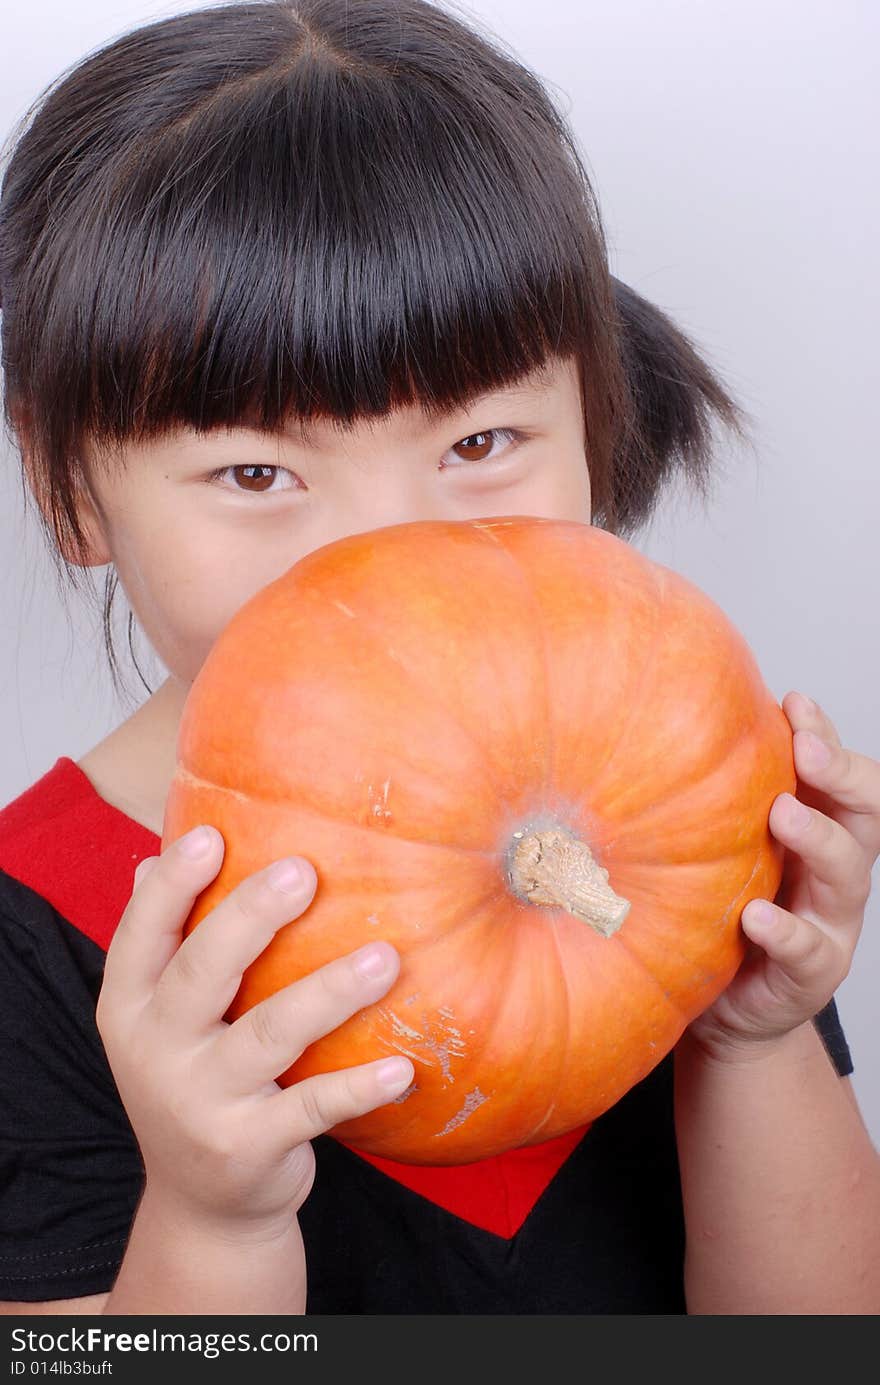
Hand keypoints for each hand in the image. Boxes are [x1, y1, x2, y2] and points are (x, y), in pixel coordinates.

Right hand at [96, 826, 413, 1237]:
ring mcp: (200, 1103)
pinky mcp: (249, 1147)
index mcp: (128, 1008)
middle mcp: (155, 1052)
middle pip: (202, 973)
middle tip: (304, 872)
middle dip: (251, 918)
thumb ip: (164, 943)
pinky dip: (357, 1088)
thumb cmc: (193, 1078)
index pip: (140, 936)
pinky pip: (312, 1110)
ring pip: (269, 1036)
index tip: (210, 836)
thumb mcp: (159, 1018)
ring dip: (328, 993)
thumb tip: (157, 853)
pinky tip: (402, 1067)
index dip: (172, 888)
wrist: (202, 1204)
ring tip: (385, 958)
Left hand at [686, 691, 879, 1057]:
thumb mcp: (725, 850)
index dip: (826, 736)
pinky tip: (757, 915)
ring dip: (818, 838)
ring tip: (783, 813)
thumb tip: (657, 725)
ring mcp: (830, 923)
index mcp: (820, 831)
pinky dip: (786, 930)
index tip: (793, 702)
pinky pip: (807, 949)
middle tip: (806, 749)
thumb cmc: (720, 912)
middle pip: (865, 814)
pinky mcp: (811, 975)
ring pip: (847, 874)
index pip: (841, 775)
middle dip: (841, 775)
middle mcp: (835, 872)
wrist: (726, 1011)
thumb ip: (715, 803)